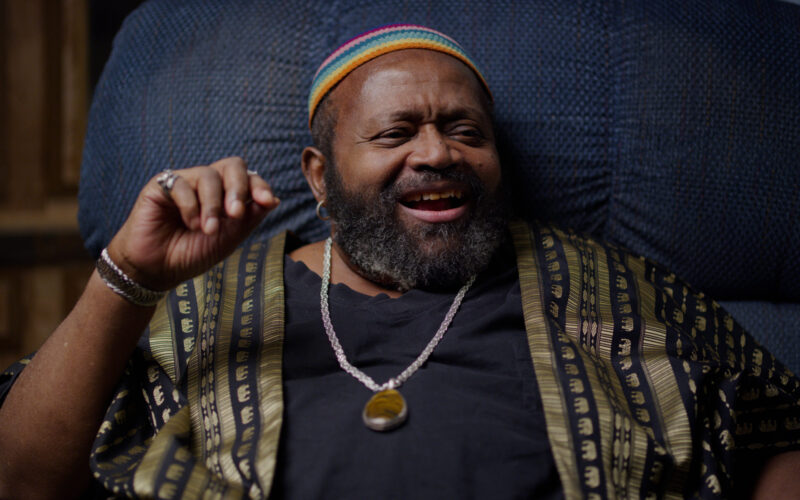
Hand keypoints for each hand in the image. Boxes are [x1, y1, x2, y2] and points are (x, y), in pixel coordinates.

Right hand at [106, 157, 278, 291]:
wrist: (157, 270)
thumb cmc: (192, 254)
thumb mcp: (228, 239)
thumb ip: (250, 218)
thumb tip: (275, 199)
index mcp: (226, 195)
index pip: (248, 178)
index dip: (260, 186)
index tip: (267, 201)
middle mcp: (207, 184)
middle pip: (232, 165)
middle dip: (239, 188)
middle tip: (236, 214)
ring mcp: (184, 182)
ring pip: (209, 175)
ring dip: (213, 205)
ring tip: (208, 230)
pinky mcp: (160, 185)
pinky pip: (181, 183)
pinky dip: (190, 206)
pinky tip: (189, 225)